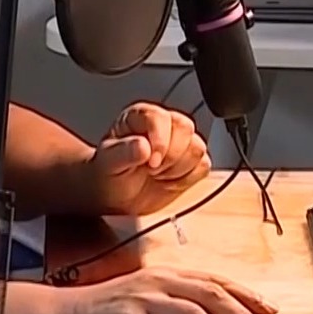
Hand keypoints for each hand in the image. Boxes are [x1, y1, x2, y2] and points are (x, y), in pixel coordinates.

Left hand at [90, 102, 210, 214]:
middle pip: (185, 128)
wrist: (117, 197)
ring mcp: (181, 141)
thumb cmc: (110, 173)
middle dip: (170, 156)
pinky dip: (187, 179)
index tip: (149, 162)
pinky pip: (204, 166)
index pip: (159, 117)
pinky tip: (168, 180)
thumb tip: (142, 146)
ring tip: (157, 175)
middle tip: (151, 169)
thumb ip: (123, 153)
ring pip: (197, 147)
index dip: (159, 140)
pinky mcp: (193, 160)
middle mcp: (164, 124)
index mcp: (141, 116)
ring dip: (177, 169)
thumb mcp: (109, 163)